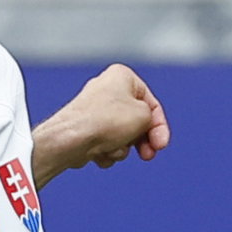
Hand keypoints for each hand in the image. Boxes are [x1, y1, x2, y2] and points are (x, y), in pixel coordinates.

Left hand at [30, 64, 169, 180]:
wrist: (71, 139)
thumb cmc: (105, 121)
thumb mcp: (144, 116)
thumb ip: (152, 120)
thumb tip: (142, 130)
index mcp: (122, 76)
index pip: (151, 103)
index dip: (160, 127)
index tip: (160, 145)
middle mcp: (107, 90)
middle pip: (136, 121)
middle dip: (141, 140)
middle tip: (147, 155)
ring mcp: (95, 110)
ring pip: (121, 135)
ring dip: (122, 147)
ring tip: (113, 148)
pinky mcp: (85, 129)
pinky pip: (106, 143)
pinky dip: (107, 151)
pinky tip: (99, 152)